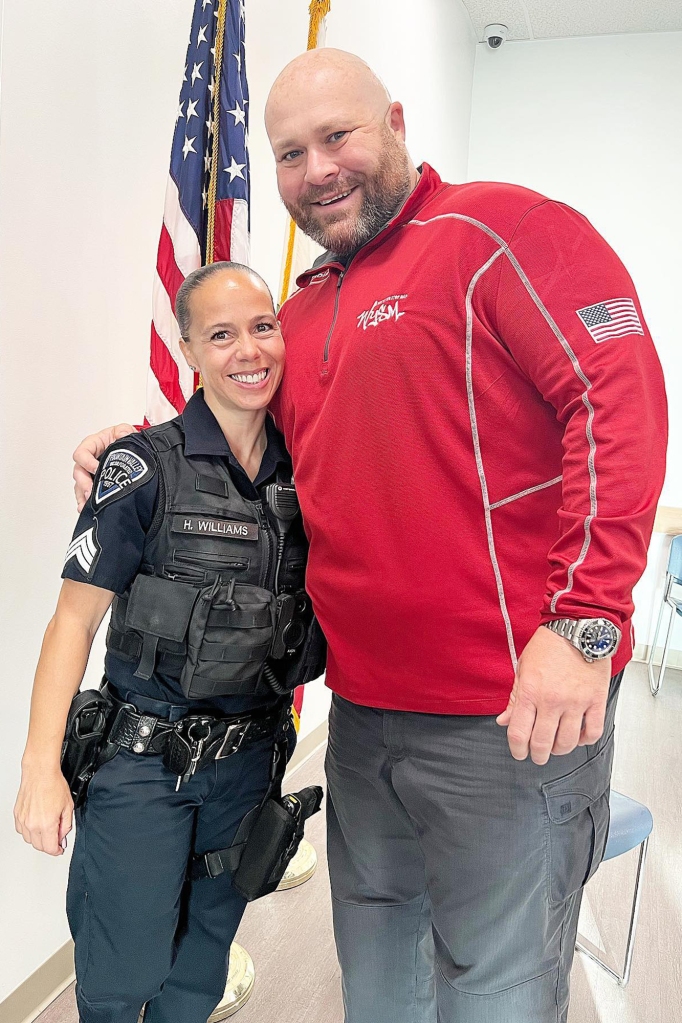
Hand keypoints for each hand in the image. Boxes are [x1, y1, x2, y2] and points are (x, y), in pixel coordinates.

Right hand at [14, 766, 73, 855]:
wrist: (40, 773)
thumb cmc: (54, 784)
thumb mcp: (68, 806)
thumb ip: (66, 825)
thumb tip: (62, 836)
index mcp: (47, 824)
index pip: (50, 848)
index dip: (57, 850)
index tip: (59, 849)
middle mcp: (32, 824)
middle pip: (39, 846)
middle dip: (48, 845)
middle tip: (56, 838)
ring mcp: (23, 820)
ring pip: (29, 840)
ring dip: (38, 838)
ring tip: (47, 828)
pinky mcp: (17, 815)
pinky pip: (22, 830)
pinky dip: (29, 831)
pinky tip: (37, 823)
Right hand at [72, 423, 135, 509]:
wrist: (131, 452)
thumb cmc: (122, 439)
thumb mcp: (124, 431)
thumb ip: (123, 431)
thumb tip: (123, 434)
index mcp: (92, 446)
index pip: (82, 453)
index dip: (87, 461)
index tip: (96, 468)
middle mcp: (88, 460)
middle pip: (78, 472)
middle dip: (83, 483)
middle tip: (91, 491)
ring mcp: (90, 474)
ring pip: (80, 486)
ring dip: (82, 495)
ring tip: (87, 504)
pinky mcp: (95, 485)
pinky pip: (85, 495)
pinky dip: (85, 503)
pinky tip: (86, 509)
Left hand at [496, 626, 610, 764]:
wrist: (578, 627)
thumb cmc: (549, 645)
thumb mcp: (523, 669)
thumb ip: (514, 699)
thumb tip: (503, 721)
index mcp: (531, 692)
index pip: (518, 732)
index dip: (516, 749)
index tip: (519, 753)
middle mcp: (552, 700)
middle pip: (542, 743)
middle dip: (537, 755)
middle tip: (537, 756)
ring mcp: (576, 702)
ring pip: (567, 743)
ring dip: (559, 750)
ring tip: (556, 746)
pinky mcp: (596, 701)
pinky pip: (592, 732)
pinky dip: (584, 740)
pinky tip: (578, 736)